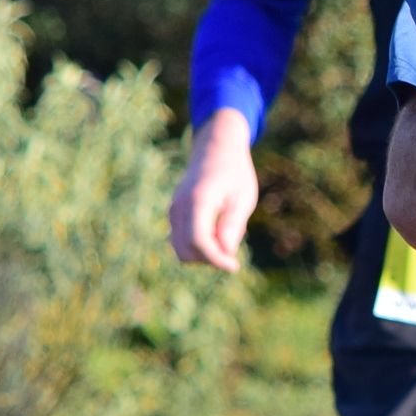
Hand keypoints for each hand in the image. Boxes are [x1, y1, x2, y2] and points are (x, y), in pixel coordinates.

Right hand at [169, 108, 258, 271]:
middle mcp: (179, 207)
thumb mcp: (243, 197)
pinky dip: (198, 245)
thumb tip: (224, 252)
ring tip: (225, 231)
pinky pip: (181, 241)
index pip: (198, 241)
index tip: (234, 266)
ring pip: (181, 249)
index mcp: (197, 200)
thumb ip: (233, 224)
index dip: (215, 259)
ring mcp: (173, 211)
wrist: (215, 149)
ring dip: (203, 253)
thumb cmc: (234, 172)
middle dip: (210, 257)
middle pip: (186, 250)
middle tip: (233, 241)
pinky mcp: (173, 214)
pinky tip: (216, 230)